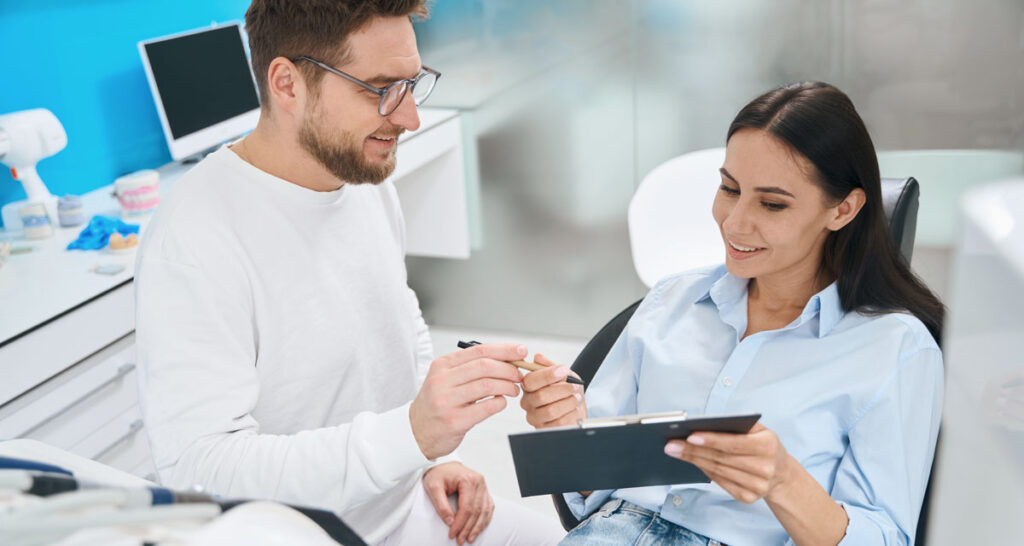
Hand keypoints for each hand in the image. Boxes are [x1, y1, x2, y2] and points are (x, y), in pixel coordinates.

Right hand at [410, 343, 525, 458]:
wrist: (416, 431)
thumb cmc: (437, 403)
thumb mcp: (445, 379)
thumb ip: (470, 368)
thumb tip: (506, 359)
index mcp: (442, 365)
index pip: (479, 351)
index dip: (504, 350)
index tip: (521, 351)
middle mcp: (442, 381)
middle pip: (485, 366)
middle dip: (509, 369)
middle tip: (519, 374)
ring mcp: (447, 401)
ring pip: (487, 385)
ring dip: (507, 386)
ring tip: (514, 389)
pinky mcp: (455, 421)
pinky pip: (487, 407)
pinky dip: (500, 402)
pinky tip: (501, 402)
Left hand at [423, 462, 492, 544]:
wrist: (443, 464)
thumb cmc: (438, 474)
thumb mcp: (433, 487)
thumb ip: (441, 505)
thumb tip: (450, 521)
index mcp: (467, 479)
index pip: (466, 507)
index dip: (460, 523)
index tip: (452, 534)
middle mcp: (479, 481)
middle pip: (476, 511)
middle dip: (468, 528)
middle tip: (460, 540)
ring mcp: (483, 485)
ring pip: (485, 511)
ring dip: (478, 527)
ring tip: (470, 538)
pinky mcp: (484, 490)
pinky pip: (488, 507)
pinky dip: (485, 519)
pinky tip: (479, 528)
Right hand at [520, 354, 585, 427]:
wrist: (575, 408)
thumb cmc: (566, 391)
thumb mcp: (562, 374)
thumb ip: (550, 365)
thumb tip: (538, 357)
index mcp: (528, 387)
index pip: (531, 380)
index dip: (548, 375)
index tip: (563, 370)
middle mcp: (528, 402)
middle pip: (541, 396)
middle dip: (562, 390)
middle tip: (574, 386)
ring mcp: (535, 417)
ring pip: (550, 410)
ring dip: (568, 402)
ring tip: (576, 397)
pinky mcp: (545, 429)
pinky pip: (558, 423)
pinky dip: (571, 413)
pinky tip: (574, 409)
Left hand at [663, 422, 793, 503]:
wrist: (781, 473)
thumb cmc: (763, 444)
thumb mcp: (759, 429)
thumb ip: (737, 424)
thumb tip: (703, 424)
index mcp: (768, 446)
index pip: (734, 443)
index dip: (711, 440)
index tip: (690, 436)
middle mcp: (765, 468)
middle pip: (721, 459)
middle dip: (693, 451)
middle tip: (671, 444)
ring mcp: (757, 486)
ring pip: (718, 471)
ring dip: (694, 461)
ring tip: (675, 451)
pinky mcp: (749, 497)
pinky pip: (721, 483)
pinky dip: (705, 472)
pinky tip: (692, 462)